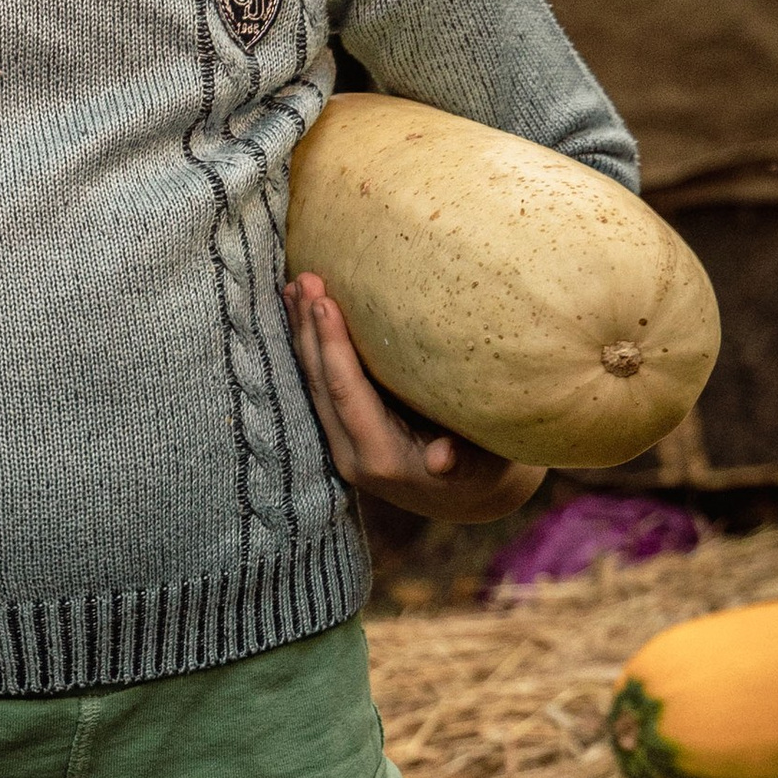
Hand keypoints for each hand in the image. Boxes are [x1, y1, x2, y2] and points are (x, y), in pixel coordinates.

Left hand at [285, 274, 545, 526]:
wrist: (470, 499)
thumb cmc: (484, 472)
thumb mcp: (483, 468)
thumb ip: (463, 462)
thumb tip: (443, 458)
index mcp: (382, 458)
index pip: (346, 394)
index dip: (332, 348)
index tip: (323, 303)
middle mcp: (352, 454)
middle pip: (321, 385)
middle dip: (308, 332)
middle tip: (303, 278)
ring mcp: (343, 443)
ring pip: (314, 383)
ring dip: (303, 335)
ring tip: (293, 286)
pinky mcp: (343, 432)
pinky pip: (321, 385)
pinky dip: (311, 348)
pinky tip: (304, 314)